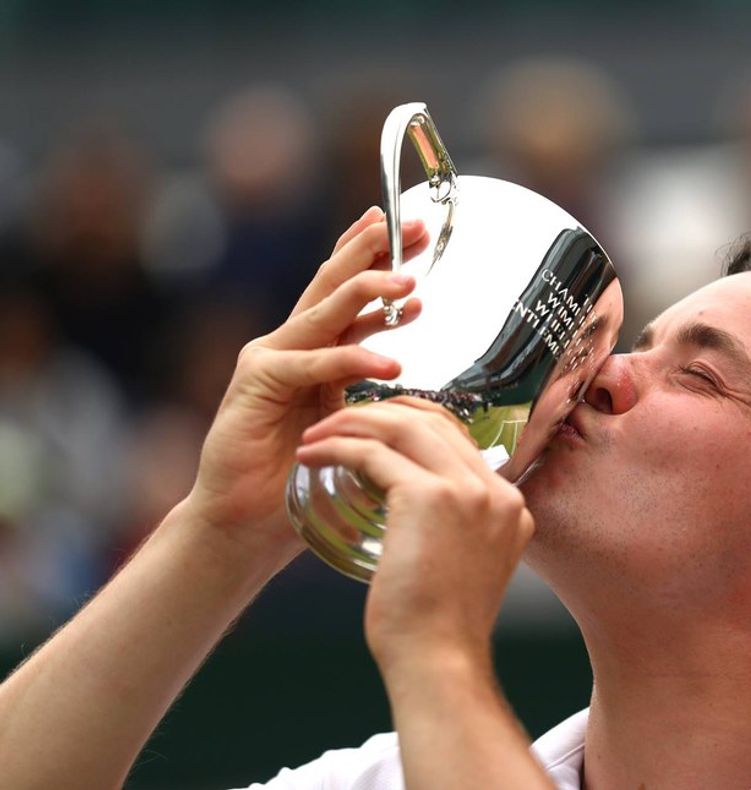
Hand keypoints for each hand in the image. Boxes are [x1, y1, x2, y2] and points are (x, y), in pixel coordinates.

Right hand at [181, 207, 428, 567]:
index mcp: (313, 350)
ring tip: (410, 283)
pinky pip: (313, 364)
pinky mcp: (259, 383)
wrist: (244, 524)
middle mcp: (290, 344)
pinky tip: (390, 361)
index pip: (348, 292)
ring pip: (325, 311)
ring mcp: (270, 358)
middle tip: (418, 229)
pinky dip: (352, 359)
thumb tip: (416, 385)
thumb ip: (373, 399)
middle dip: (377, 252)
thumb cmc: (298, 479)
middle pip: (337, 284)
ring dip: (370, 293)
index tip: (419, 233)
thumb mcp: (348, 427)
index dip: (379, 258)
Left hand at [295, 397, 535, 668]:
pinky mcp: (431, 498)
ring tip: (318, 434)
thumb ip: (458, 531)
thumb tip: (417, 510)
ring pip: (406, 426)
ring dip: (355, 423)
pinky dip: (339, 446)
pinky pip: (375, 453)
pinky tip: (311, 455)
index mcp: (510, 506)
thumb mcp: (465, 566)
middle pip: (437, 422)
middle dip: (383, 413)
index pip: (461, 441)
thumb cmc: (439, 628)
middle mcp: (496, 492)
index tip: (376, 429)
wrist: (440, 661)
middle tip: (340, 423)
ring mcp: (469, 491)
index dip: (415, 425)